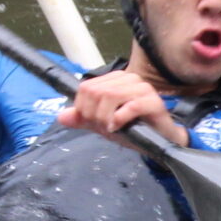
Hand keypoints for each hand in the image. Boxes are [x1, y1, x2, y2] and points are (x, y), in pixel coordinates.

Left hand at [60, 70, 187, 146]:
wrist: (160, 141)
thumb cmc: (133, 129)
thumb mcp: (103, 124)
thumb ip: (83, 119)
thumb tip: (61, 117)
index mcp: (115, 79)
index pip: (86, 87)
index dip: (83, 108)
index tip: (92, 122)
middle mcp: (129, 78)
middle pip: (96, 92)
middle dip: (94, 115)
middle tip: (103, 128)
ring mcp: (142, 88)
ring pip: (111, 96)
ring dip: (105, 118)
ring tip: (111, 129)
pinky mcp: (153, 101)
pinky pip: (131, 105)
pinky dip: (120, 118)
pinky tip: (119, 127)